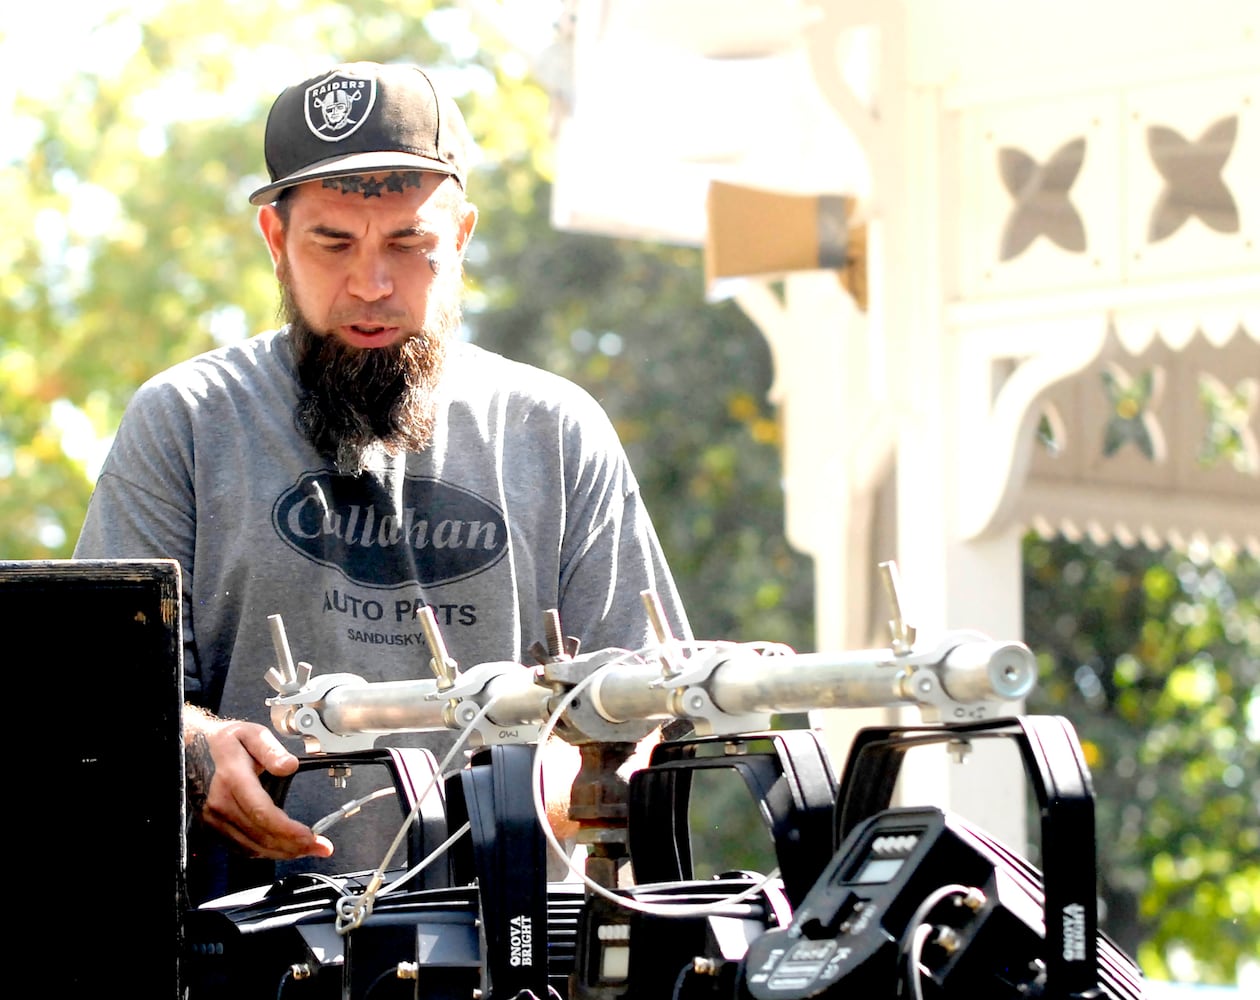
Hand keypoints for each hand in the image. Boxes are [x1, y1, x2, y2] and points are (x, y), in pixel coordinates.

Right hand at [184, 705, 333, 860]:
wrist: (192, 750)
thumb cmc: (224, 742)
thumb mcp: (251, 734)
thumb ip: (271, 749)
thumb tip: (289, 766)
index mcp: (232, 780)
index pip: (263, 814)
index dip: (289, 830)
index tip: (312, 836)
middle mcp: (220, 804)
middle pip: (261, 836)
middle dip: (294, 846)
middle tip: (321, 847)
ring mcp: (215, 819)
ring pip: (252, 847)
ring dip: (283, 852)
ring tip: (308, 848)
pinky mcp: (214, 827)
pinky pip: (242, 847)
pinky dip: (266, 851)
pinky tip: (284, 847)